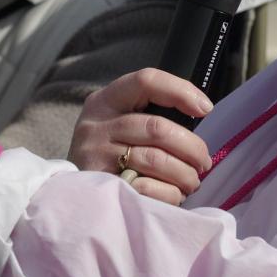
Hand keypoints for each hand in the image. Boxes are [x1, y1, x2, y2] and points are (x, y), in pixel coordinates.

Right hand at [67, 68, 212, 205]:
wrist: (71, 195)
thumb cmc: (108, 154)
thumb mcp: (118, 123)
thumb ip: (150, 115)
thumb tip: (200, 114)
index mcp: (106, 100)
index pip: (146, 81)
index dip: (181, 91)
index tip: (205, 108)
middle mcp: (96, 124)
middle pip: (158, 127)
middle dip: (192, 147)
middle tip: (204, 162)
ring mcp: (95, 155)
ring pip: (157, 159)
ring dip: (185, 174)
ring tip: (192, 181)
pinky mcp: (101, 186)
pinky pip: (148, 188)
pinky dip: (170, 193)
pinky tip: (174, 195)